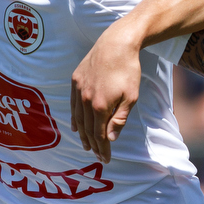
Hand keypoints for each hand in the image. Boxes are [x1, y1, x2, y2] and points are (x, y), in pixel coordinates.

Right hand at [70, 29, 142, 162]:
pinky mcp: (75, 81)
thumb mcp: (131, 97)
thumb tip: (111, 139)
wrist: (116, 44)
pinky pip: (73, 105)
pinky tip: (75, 126)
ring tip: (86, 145)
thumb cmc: (128, 70)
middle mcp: (86, 100)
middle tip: (97, 156)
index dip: (102, 149)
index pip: (99, 134)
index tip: (105, 158)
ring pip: (78, 118)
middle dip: (92, 144)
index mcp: (100, 106)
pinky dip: (74, 118)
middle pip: (87, 129)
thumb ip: (119, 119)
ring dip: (82, 134)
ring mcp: (78, 90)